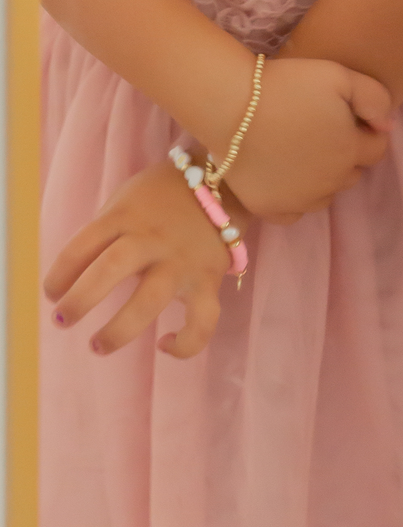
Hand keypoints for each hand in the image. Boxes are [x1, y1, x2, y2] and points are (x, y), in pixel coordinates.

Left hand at [44, 160, 237, 358]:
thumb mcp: (127, 198)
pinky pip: (202, 320)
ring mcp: (181, 260)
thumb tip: (75, 273)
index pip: (82, 244)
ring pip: (150, 299)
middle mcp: (152, 237)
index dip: (60, 273)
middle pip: (110, 268)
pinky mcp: (208, 279)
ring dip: (119, 330)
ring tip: (97, 346)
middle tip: (62, 319)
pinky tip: (166, 346)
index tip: (52, 292)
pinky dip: (187, 342)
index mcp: (126, 215)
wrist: (225, 180)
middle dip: (80, 300)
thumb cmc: (163, 195)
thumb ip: (106, 230)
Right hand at [220, 56, 392, 220]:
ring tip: (301, 153)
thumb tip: (386, 126)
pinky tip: (285, 178)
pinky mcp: (269, 209)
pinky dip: (295, 199)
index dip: (367, 132)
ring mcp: (299, 200)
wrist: (231, 105)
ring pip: (326, 196)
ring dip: (323, 178)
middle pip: (352, 173)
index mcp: (350, 149)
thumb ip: (374, 98)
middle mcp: (330, 181)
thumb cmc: (287, 84)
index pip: (377, 149)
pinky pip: (294, 213)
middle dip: (346, 155)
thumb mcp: (339, 76)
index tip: (349, 119)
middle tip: (321, 132)